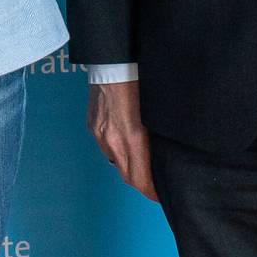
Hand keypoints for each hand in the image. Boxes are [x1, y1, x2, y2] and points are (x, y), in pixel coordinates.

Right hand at [88, 80, 156, 201]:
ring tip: (143, 163)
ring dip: (129, 167)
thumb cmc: (138, 81)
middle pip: (128, 177)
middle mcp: (113, 140)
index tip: (161, 195)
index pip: (141, 180)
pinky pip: (105, 146)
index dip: (152, 192)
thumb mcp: (156, 112)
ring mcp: (100, 133)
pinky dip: (117, 150)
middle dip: (142, 184)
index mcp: (132, 138)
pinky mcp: (93, 125)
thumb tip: (164, 152)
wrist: (112, 61)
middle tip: (155, 184)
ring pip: (116, 162)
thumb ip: (156, 137)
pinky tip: (125, 141)